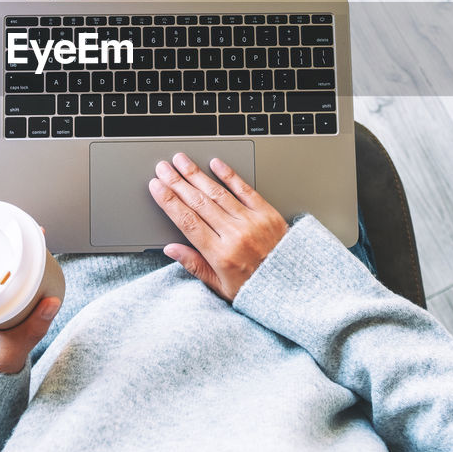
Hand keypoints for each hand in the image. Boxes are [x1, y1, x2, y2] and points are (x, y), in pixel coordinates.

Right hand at [148, 153, 288, 300]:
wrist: (296, 288)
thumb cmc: (258, 289)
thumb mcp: (221, 287)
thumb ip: (195, 266)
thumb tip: (170, 249)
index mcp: (220, 255)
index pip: (187, 221)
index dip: (169, 201)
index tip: (156, 187)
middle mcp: (235, 236)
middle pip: (198, 203)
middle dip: (177, 182)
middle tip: (163, 168)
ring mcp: (252, 222)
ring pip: (217, 193)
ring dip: (196, 174)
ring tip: (181, 161)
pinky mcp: (267, 213)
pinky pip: (245, 189)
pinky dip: (229, 175)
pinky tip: (215, 164)